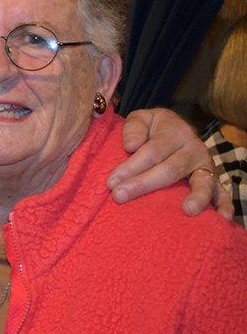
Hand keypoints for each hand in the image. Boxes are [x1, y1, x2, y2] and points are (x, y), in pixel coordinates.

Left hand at [109, 107, 232, 218]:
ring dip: (196, 197)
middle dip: (144, 184)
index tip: (111, 181)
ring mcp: (206, 166)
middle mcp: (194, 149)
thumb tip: (131, 145)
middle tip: (120, 196)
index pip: (151, 151)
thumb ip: (133, 127)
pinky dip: (224, 205)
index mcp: (175, 132)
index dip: (130, 166)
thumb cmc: (153, 128)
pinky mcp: (214, 181)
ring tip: (187, 210)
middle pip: (170, 169)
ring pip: (201, 182)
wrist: (176, 129)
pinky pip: (222, 193)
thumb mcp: (141, 118)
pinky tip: (222, 218)